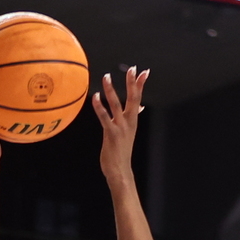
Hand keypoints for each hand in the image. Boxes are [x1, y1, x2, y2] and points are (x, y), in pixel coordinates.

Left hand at [93, 67, 147, 182]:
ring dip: (111, 90)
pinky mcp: (111, 134)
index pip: (138, 99)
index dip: (140, 85)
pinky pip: (104, 118)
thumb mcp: (127, 132)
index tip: (144, 71)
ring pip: (116, 105)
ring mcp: (120, 128)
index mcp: (132, 121)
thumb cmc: (121, 152)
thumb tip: (140, 107)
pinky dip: (100, 107)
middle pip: (133, 99)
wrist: (120, 171)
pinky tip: (95, 97)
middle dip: (132, 83)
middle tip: (133, 68)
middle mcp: (128, 122)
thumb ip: (131, 118)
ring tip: (106, 76)